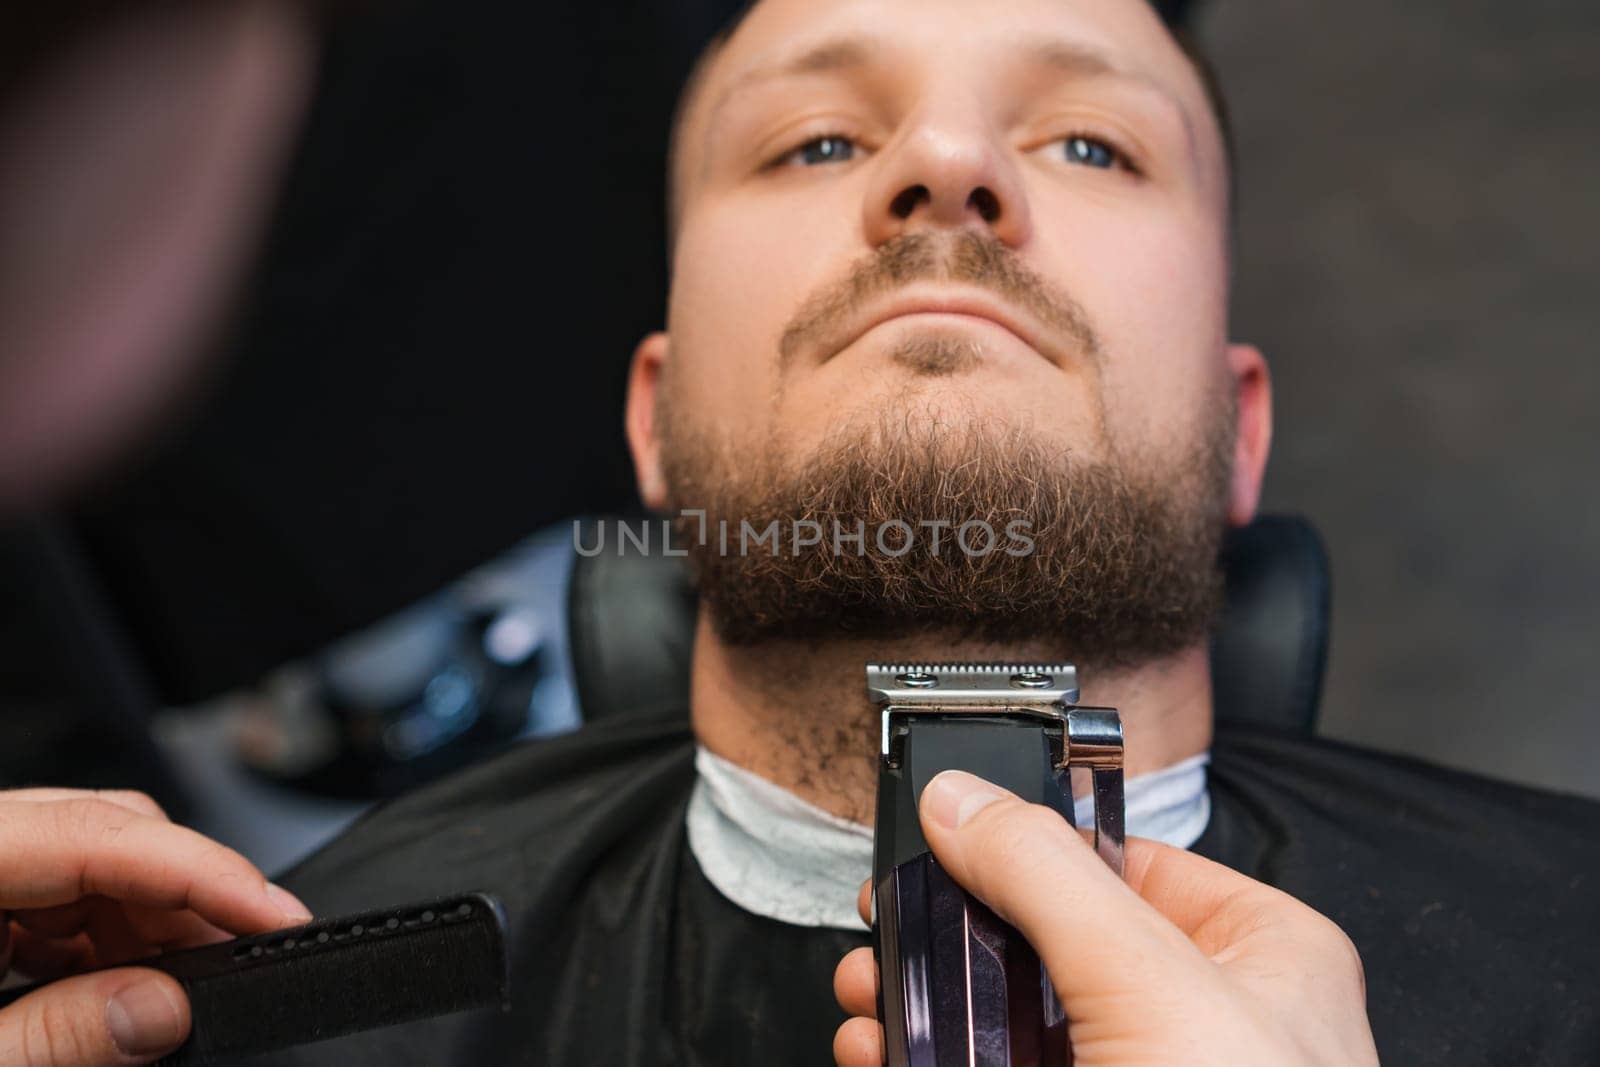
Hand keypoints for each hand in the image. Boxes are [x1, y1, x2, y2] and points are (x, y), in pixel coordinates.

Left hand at [0, 788, 311, 1065]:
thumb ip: (55, 1035)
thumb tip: (166, 1008)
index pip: (95, 833)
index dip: (202, 870)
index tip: (277, 913)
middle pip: (105, 832)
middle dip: (185, 898)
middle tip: (246, 958)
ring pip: (95, 861)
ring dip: (149, 927)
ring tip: (186, 990)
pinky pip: (62, 895)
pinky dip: (107, 942)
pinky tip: (128, 987)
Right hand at [833, 770, 1378, 1065]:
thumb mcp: (1146, 983)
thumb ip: (1046, 875)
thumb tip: (964, 800)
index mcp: (1260, 955)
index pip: (1127, 860)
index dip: (1028, 842)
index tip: (944, 833)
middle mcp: (1203, 1019)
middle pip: (1049, 940)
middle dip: (952, 932)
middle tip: (887, 920)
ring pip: (1013, 1021)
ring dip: (925, 1003)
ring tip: (866, 993)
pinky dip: (930, 1063)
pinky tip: (880, 1054)